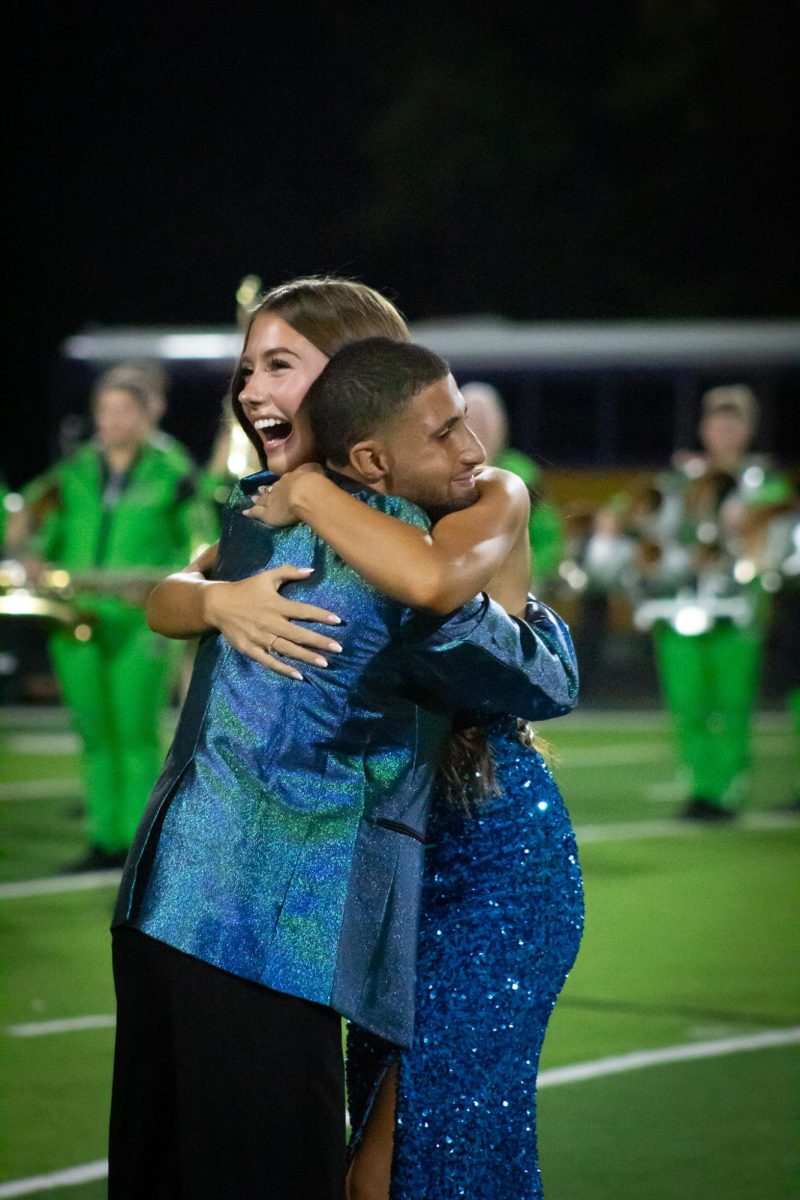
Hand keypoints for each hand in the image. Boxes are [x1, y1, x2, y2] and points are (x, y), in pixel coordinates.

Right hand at [203, 563, 342, 679]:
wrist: (217, 604)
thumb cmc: (246, 589)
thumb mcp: (266, 577)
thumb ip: (289, 571)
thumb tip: (311, 570)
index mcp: (276, 604)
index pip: (303, 611)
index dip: (321, 615)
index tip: (338, 621)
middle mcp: (270, 622)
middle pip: (299, 634)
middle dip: (319, 641)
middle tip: (338, 648)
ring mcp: (260, 638)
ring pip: (287, 649)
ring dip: (306, 657)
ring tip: (325, 663)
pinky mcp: (250, 649)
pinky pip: (269, 661)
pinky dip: (284, 669)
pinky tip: (299, 675)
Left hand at [243, 463, 325, 527]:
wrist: (304, 492)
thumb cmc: (312, 480)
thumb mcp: (314, 469)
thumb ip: (312, 469)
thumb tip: (314, 466)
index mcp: (290, 478)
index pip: (283, 481)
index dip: (279, 483)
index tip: (276, 483)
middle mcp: (278, 487)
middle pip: (270, 489)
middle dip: (264, 490)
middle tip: (259, 490)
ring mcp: (271, 500)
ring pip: (262, 500)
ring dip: (257, 500)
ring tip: (252, 499)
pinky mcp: (267, 513)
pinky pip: (257, 513)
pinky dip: (251, 513)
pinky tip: (245, 513)